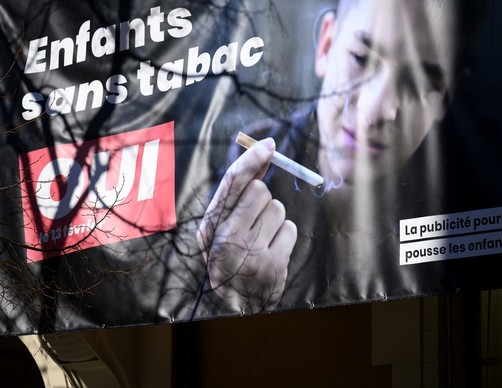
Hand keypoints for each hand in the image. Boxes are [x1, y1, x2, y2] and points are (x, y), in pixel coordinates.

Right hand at [197, 138, 296, 312]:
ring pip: (278, 208)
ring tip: (262, 239)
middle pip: (260, 191)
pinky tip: (272, 250)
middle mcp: (227, 239)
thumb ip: (237, 194)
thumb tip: (262, 157)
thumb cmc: (230, 257)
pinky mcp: (274, 266)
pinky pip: (290, 229)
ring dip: (274, 220)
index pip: (231, 185)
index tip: (269, 146)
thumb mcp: (221, 228)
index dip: (251, 161)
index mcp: (210, 227)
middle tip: (253, 221)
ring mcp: (251, 254)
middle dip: (261, 200)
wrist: (236, 305)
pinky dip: (284, 236)